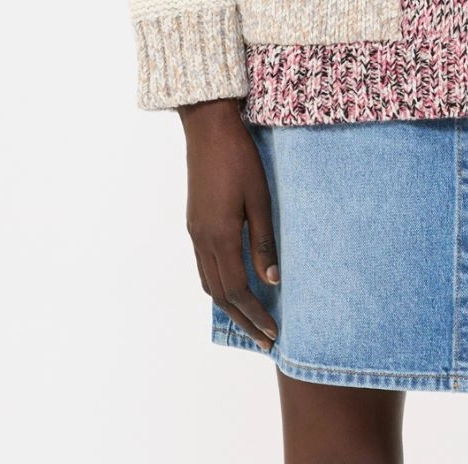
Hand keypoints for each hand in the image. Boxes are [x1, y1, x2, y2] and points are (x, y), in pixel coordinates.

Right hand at [178, 99, 279, 350]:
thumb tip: (273, 281)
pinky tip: (233, 285)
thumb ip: (264, 240)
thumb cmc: (239, 158)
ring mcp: (194, 231)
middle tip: (265, 339)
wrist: (208, 128)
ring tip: (251, 319)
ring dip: (229, 304)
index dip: (255, 315)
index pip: (237, 290)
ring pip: (208, 282)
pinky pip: (203, 265)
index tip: (272, 333)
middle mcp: (202, 240)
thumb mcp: (260, 197)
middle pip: (220, 294)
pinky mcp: (194, 222)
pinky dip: (218, 284)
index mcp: (219, 236)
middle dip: (243, 319)